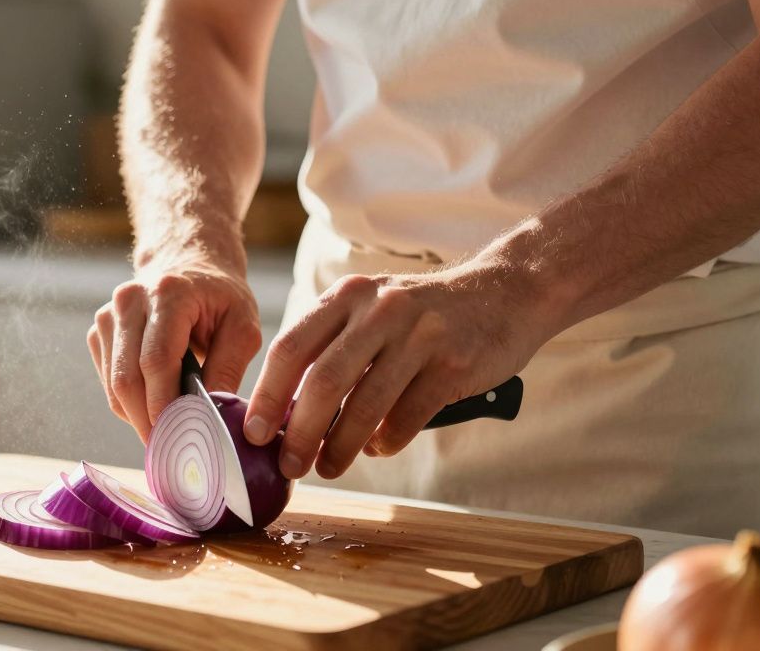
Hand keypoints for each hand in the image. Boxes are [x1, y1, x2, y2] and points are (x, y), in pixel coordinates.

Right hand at [88, 253, 261, 441]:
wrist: (189, 263)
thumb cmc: (220, 297)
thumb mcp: (243, 326)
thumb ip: (228, 368)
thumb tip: (210, 417)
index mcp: (169, 293)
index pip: (156, 360)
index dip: (163, 404)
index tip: (177, 438)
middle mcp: (130, 300)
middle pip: (127, 376)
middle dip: (147, 420)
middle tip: (170, 450)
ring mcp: (109, 314)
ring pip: (113, 384)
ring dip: (137, 416)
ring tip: (166, 434)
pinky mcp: (100, 330)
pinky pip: (108, 381)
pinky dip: (129, 403)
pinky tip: (153, 407)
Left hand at [244, 264, 554, 479]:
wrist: (505, 292)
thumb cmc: (422, 314)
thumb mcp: (370, 309)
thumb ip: (331, 346)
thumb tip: (285, 410)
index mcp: (347, 296)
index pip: (291, 347)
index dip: (267, 394)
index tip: (253, 433)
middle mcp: (379, 310)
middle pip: (323, 381)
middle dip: (300, 431)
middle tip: (289, 464)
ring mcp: (419, 335)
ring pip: (366, 404)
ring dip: (341, 446)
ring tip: (328, 468)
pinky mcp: (453, 363)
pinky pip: (408, 415)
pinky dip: (386, 441)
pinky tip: (377, 450)